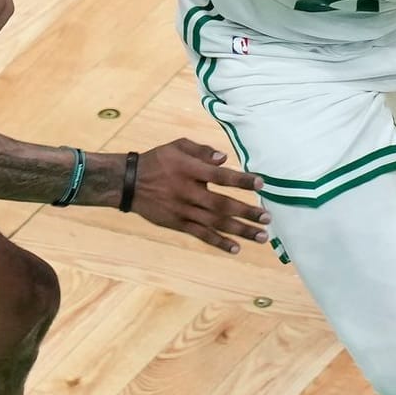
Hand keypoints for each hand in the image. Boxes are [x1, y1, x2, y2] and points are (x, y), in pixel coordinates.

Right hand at [130, 139, 269, 252]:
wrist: (128, 183)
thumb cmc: (157, 161)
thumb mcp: (177, 146)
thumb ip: (201, 150)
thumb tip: (224, 159)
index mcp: (188, 170)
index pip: (220, 176)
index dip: (241, 180)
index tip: (261, 184)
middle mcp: (187, 191)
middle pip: (221, 204)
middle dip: (246, 212)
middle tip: (267, 218)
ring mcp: (183, 210)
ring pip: (215, 223)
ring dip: (239, 230)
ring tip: (261, 236)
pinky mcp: (178, 223)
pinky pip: (201, 234)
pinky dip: (218, 242)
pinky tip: (236, 248)